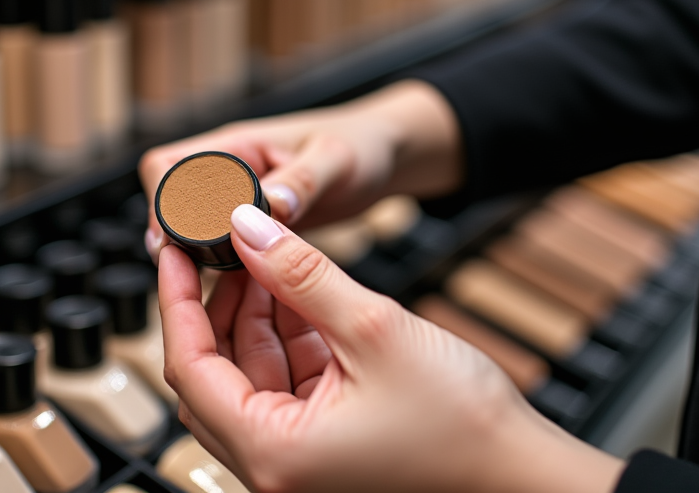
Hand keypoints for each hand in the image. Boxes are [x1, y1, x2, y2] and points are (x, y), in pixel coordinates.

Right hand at [139, 81, 463, 259]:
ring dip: (200, 259)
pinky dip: (229, 270)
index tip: (174, 241)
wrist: (385, 155)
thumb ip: (302, 181)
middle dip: (173, 239)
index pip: (167, 167)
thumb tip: (269, 207)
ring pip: (194, 230)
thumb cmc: (364, 143)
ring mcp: (240, 201)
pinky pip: (226, 249)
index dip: (163, 204)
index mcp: (237, 146)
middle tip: (189, 276)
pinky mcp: (258, 225)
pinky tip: (248, 292)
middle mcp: (230, 172)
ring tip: (219, 291)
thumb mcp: (336, 160)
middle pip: (170, 202)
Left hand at [158, 205, 624, 492]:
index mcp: (273, 454)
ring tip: (266, 257)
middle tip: (224, 247)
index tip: (173, 251)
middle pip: (214, 372)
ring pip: (250, 373)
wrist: (525, 472)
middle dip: (217, 304)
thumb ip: (301, 274)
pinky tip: (296, 290)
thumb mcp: (373, 329)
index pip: (189, 368)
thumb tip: (245, 229)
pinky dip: (288, 335)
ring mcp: (299, 457)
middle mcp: (275, 465)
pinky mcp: (325, 443)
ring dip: (255, 314)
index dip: (176, 301)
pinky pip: (286, 382)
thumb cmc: (464, 426)